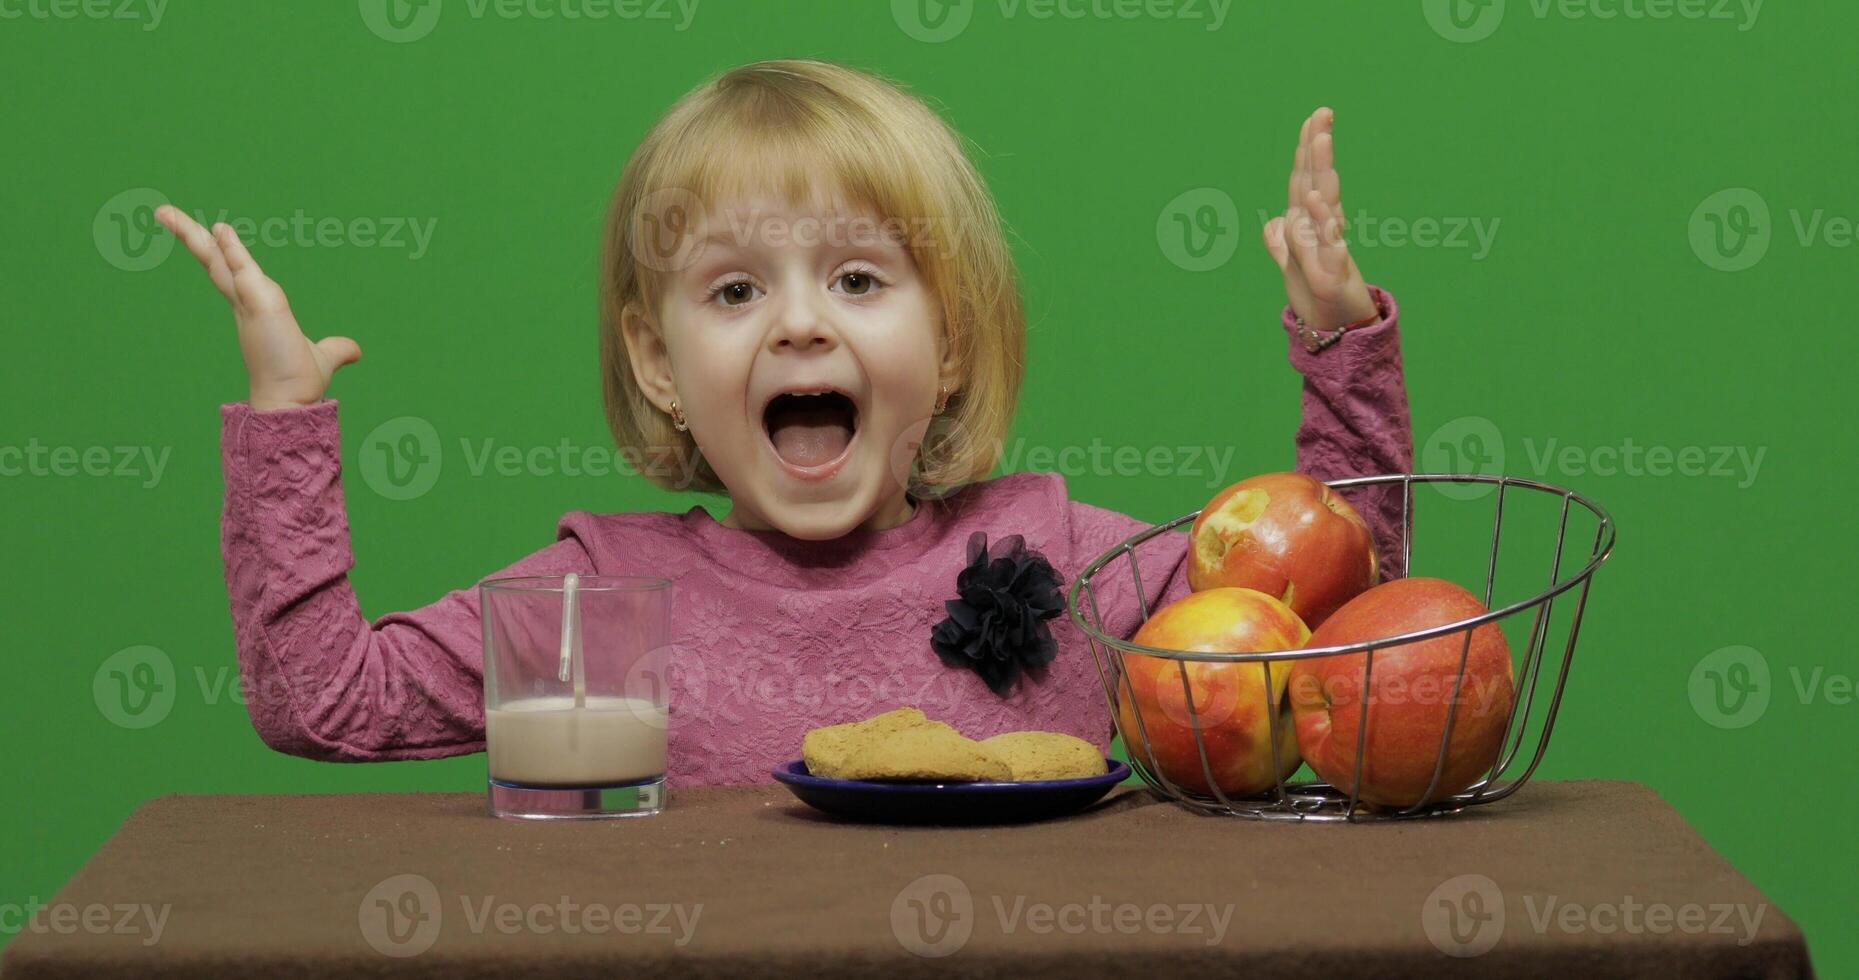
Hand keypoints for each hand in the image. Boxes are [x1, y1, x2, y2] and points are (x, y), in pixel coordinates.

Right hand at [154, 205, 360, 410]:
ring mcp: (248, 305)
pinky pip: (241, 270)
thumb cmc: (300, 382)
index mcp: (253, 310)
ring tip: (164, 211)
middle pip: (213, 262)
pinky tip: (220, 229)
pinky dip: (231, 250)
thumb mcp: (324, 357)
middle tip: (164, 212)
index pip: (230, 273)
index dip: (221, 251)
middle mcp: (244, 305)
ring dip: (192, 234)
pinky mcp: (259, 306)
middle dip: (190, 236)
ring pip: (216, 261)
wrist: (292, 401)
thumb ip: (336, 348)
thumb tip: (354, 351)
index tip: (213, 230)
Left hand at [1262, 108, 1378, 333]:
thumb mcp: (1292, 268)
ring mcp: (1328, 247)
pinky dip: (1323, 218)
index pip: (1304, 178)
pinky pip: (1329, 240)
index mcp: (1308, 224)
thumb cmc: (1317, 297)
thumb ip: (1281, 244)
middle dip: (1318, 146)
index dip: (1306, 148)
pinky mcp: (1333, 269)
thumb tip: (1272, 225)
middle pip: (1317, 180)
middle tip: (1323, 112)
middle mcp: (1321, 228)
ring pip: (1325, 201)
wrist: (1336, 332)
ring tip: (1322, 138)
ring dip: (1322, 169)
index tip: (1313, 117)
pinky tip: (1317, 198)